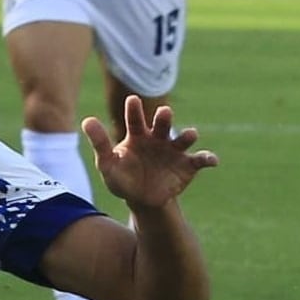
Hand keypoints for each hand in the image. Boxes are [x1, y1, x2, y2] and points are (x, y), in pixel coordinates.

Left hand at [84, 96, 218, 207]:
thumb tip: (87, 120)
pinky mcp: (187, 166)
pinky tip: (212, 160)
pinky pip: (200, 160)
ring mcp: (174, 151)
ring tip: (191, 134)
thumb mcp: (108, 164)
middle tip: (164, 112)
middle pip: (162, 125)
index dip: (134, 110)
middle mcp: (158, 139)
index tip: (132, 100)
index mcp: (137, 135)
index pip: (135, 119)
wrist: (141, 200)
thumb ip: (100, 143)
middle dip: (164, 118)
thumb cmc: (122, 178)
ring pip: (183, 139)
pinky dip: (207, 158)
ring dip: (188, 136)